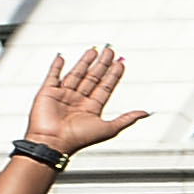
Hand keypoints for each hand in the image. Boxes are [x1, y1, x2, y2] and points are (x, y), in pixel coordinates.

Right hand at [22, 45, 146, 156]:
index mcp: (91, 108)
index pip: (105, 87)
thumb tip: (146, 113)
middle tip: (110, 51)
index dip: (113, 75)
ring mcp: (63, 95)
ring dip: (85, 62)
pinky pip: (52, 76)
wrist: (54, 142)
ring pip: (76, 74)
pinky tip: (62, 57)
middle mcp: (78, 100)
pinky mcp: (47, 92)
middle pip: (92, 77)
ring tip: (94, 50)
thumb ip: (127, 119)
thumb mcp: (109, 128)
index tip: (121, 63)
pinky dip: (56, 66)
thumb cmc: (79, 139)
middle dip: (102, 64)